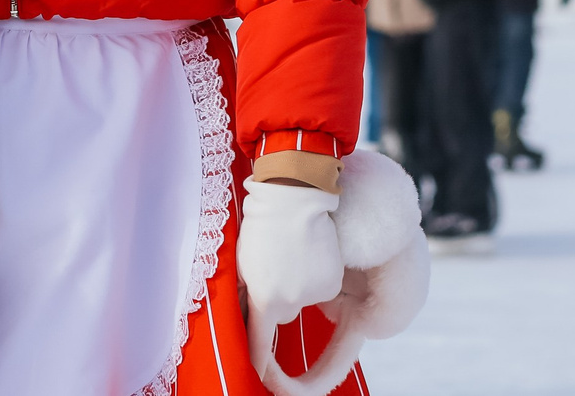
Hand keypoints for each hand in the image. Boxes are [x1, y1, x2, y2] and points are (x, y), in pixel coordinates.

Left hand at [238, 177, 341, 380]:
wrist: (293, 200)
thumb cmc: (259, 227)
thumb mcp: (243, 264)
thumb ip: (248, 293)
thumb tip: (251, 314)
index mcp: (265, 300)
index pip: (260, 342)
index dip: (259, 361)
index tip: (260, 374)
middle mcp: (291, 303)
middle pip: (281, 315)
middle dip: (276, 299)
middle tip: (270, 267)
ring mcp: (314, 295)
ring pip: (302, 300)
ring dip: (296, 286)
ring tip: (289, 253)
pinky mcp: (331, 284)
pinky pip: (320, 290)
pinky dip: (315, 277)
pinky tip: (309, 252)